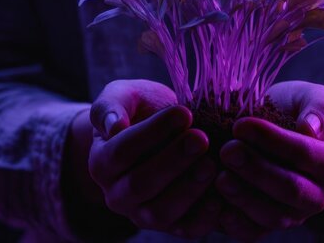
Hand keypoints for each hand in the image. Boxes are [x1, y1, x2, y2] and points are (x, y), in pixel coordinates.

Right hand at [88, 79, 221, 238]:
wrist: (162, 131)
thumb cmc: (142, 110)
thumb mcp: (124, 95)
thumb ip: (111, 105)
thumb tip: (113, 126)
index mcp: (102, 162)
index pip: (122, 151)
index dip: (153, 133)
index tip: (184, 113)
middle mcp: (117, 194)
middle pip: (140, 185)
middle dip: (173, 162)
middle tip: (201, 139)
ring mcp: (143, 213)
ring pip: (160, 213)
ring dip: (188, 189)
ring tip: (211, 163)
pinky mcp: (172, 225)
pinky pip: (186, 228)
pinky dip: (205, 216)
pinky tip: (221, 193)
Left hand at [216, 81, 323, 241]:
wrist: (281, 128)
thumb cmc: (294, 110)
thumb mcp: (312, 97)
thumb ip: (320, 107)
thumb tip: (310, 128)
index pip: (305, 154)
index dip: (272, 140)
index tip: (241, 124)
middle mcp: (317, 195)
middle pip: (290, 190)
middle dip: (256, 171)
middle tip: (227, 150)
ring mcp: (293, 214)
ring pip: (273, 216)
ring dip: (244, 198)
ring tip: (219, 177)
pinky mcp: (267, 225)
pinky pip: (254, 233)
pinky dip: (235, 224)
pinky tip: (215, 204)